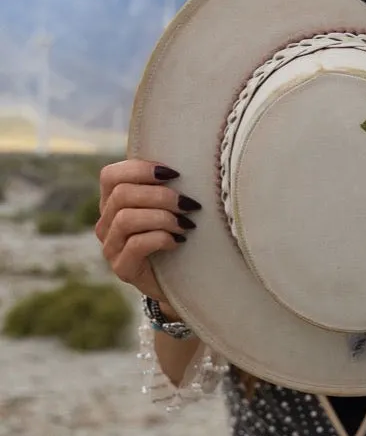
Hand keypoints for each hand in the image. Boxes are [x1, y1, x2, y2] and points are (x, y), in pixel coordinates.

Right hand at [95, 160, 200, 312]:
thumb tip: (184, 154)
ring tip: (186, 224)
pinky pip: (135, 245)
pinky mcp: (122, 269)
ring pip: (126, 219)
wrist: (180, 281)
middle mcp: (106, 223)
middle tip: (189, 204)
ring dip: (162, 217)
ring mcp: (110, 247)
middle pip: (122, 195)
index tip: (174, 174)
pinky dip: (161, 238)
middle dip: (160, 196)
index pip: (111, 175)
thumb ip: (166, 185)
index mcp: (113, 201)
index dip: (140, 169)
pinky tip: (178, 241)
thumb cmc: (177, 235)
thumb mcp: (170, 206)